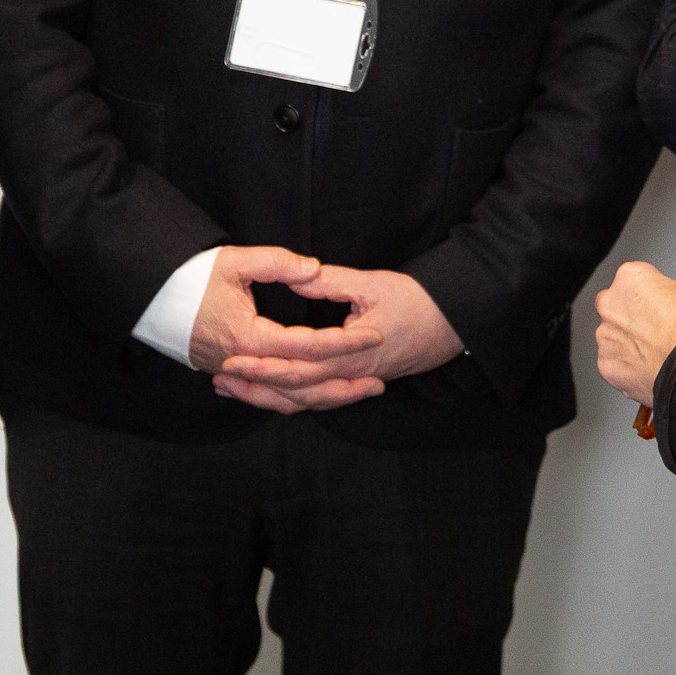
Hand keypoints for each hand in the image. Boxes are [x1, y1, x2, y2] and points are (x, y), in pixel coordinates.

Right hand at [187, 246, 384, 403]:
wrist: (151, 298)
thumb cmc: (190, 277)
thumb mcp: (234, 261)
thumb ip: (278, 263)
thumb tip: (314, 270)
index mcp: (249, 337)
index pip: (307, 345)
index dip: (344, 341)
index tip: (374, 335)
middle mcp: (243, 363)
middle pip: (303, 385)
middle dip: (343, 385)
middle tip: (379, 382)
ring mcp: (235, 373)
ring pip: (287, 398)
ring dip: (325, 398)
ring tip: (357, 394)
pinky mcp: (231, 374)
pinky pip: (269, 397)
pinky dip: (296, 400)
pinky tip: (318, 396)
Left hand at [212, 263, 458, 411]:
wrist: (453, 324)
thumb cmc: (416, 301)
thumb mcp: (371, 284)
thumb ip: (331, 281)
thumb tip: (298, 273)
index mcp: (350, 353)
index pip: (298, 367)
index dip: (263, 366)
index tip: (233, 361)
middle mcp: (350, 376)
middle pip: (296, 391)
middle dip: (256, 387)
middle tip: (222, 380)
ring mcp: (355, 383)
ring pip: (307, 401)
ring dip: (271, 398)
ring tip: (236, 391)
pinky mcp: (359, 382)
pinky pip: (322, 399)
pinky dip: (295, 399)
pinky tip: (273, 394)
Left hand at [594, 259, 675, 407]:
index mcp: (631, 278)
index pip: (635, 281)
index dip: (652, 298)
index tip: (663, 308)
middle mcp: (611, 304)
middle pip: (616, 308)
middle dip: (632, 320)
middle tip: (657, 334)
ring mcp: (606, 336)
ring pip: (612, 339)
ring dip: (628, 347)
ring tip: (657, 358)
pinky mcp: (606, 365)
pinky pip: (615, 366)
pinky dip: (628, 371)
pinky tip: (649, 373)